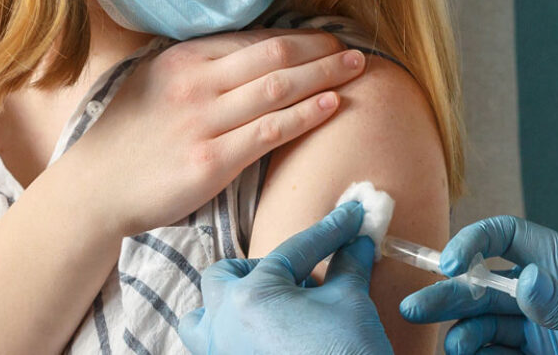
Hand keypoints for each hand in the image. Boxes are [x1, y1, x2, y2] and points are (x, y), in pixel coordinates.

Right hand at [64, 29, 365, 235]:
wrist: (94, 188)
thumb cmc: (128, 136)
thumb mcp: (155, 82)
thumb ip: (199, 67)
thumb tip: (249, 54)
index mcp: (183, 59)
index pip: (254, 40)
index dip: (298, 37)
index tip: (327, 38)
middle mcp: (195, 83)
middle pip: (274, 56)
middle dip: (321, 50)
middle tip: (354, 49)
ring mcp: (203, 122)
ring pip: (277, 89)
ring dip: (324, 76)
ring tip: (357, 69)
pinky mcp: (210, 161)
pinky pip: (269, 131)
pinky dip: (304, 115)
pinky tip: (331, 105)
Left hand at [177, 201, 392, 354]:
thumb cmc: (346, 354)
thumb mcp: (350, 301)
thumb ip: (348, 264)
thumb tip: (357, 241)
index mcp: (252, 295)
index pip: (296, 250)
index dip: (330, 232)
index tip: (351, 217)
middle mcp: (223, 323)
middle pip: (224, 276)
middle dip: (258, 268)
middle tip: (296, 276)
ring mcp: (220, 354)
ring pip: (200, 318)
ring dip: (225, 305)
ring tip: (262, 309)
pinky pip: (212, 350)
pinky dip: (229, 338)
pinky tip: (263, 338)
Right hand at [400, 216, 557, 353]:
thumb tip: (522, 277)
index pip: (506, 238)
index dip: (473, 242)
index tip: (449, 263)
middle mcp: (544, 293)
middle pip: (484, 284)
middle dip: (448, 292)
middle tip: (414, 307)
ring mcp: (541, 329)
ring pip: (485, 322)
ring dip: (462, 330)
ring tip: (453, 345)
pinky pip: (498, 354)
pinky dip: (478, 354)